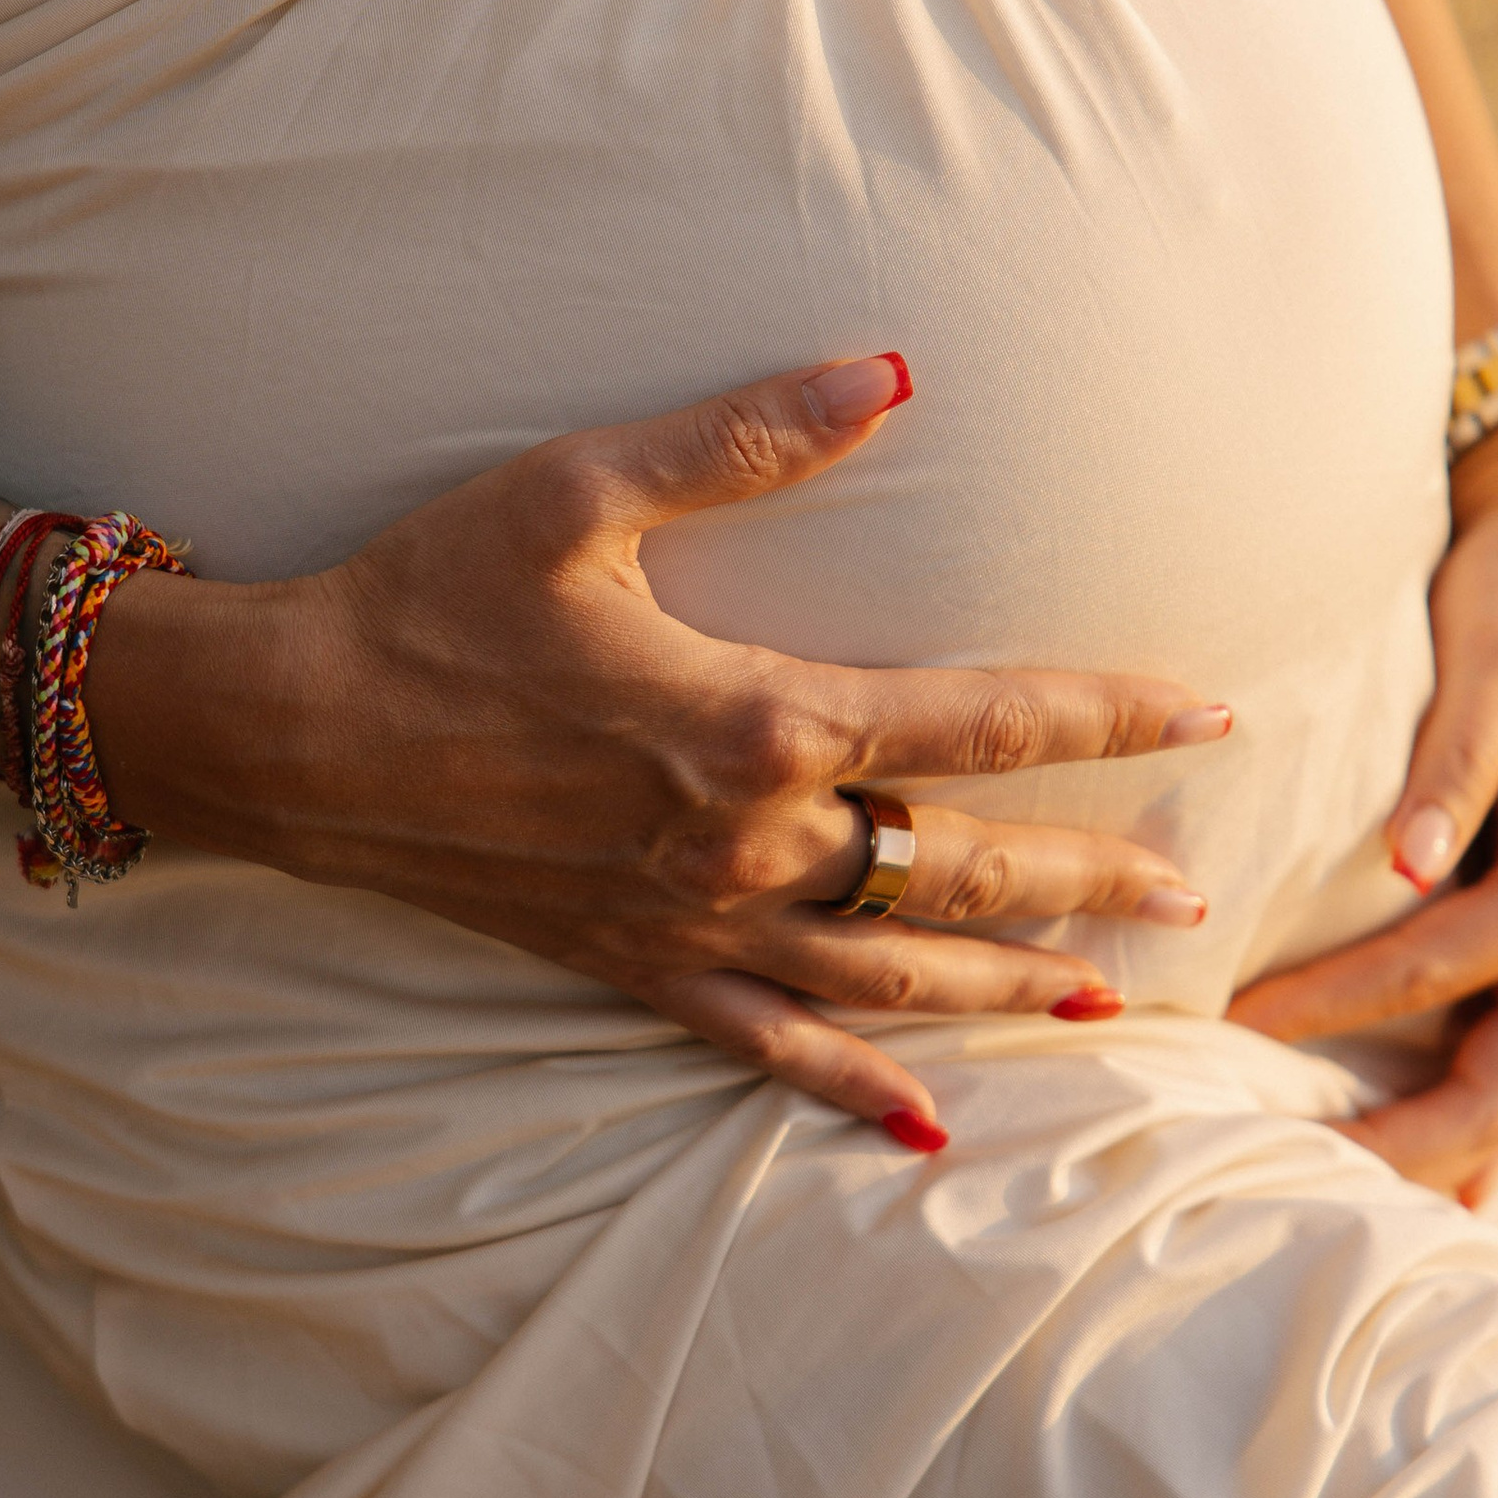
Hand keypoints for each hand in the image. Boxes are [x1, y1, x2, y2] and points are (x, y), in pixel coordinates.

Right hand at [83, 355, 1231, 1146]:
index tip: (1211, 713)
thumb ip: (749, 435)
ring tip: (1103, 999)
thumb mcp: (580, 487)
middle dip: (1084, 875)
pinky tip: (925, 1124)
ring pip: (886, 975)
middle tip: (1187, 884)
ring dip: (1003, 986)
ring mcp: (688, 922)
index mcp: (754, 721)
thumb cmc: (429, 595)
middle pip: (958, 869)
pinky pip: (764, 1048)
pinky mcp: (628, 968)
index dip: (1108, 716)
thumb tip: (894, 373)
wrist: (286, 733)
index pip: (976, 718)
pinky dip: (851, 1089)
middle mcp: (742, 843)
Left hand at [1228, 394, 1497, 1203]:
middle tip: (1303, 1196)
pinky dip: (1465, 1123)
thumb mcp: (1491, 654)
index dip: (1338, 1003)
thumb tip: (1414, 860)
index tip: (1237, 1031)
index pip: (1440, 964)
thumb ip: (1453, 759)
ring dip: (1437, 1157)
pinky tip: (1423, 1187)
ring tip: (1342, 1217)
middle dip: (1414, 1148)